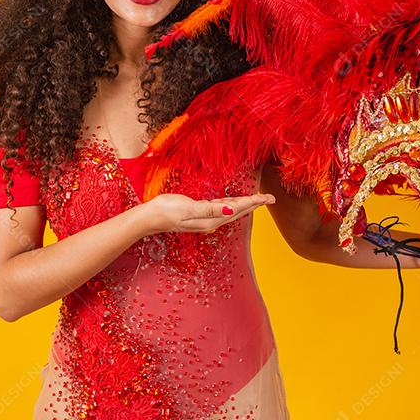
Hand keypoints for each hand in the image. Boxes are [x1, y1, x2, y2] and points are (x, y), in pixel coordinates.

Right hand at [141, 192, 275, 234]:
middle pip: (238, 212)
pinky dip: (231, 205)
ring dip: (245, 205)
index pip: (238, 209)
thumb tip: (230, 210)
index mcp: (211, 220)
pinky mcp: (199, 214)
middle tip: (270, 198)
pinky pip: (221, 209)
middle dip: (255, 205)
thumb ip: (211, 209)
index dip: (254, 202)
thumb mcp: (189, 208)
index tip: (268, 198)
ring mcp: (205, 219)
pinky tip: (233, 202)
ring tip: (257, 200)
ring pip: (231, 211)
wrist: (150, 217)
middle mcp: (211, 221)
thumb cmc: (167, 211)